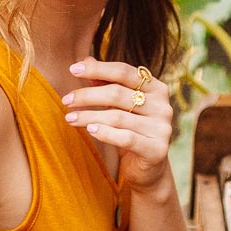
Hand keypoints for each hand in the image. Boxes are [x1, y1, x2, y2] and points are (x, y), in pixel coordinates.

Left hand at [63, 58, 172, 190]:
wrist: (147, 170)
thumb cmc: (130, 132)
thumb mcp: (118, 107)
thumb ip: (106, 83)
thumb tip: (85, 60)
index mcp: (157, 89)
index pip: (124, 71)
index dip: (98, 69)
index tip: (72, 69)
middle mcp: (163, 106)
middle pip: (118, 93)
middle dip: (88, 95)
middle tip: (66, 100)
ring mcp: (163, 128)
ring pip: (118, 117)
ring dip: (89, 116)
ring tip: (69, 117)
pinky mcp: (157, 150)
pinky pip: (126, 138)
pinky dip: (104, 133)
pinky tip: (89, 131)